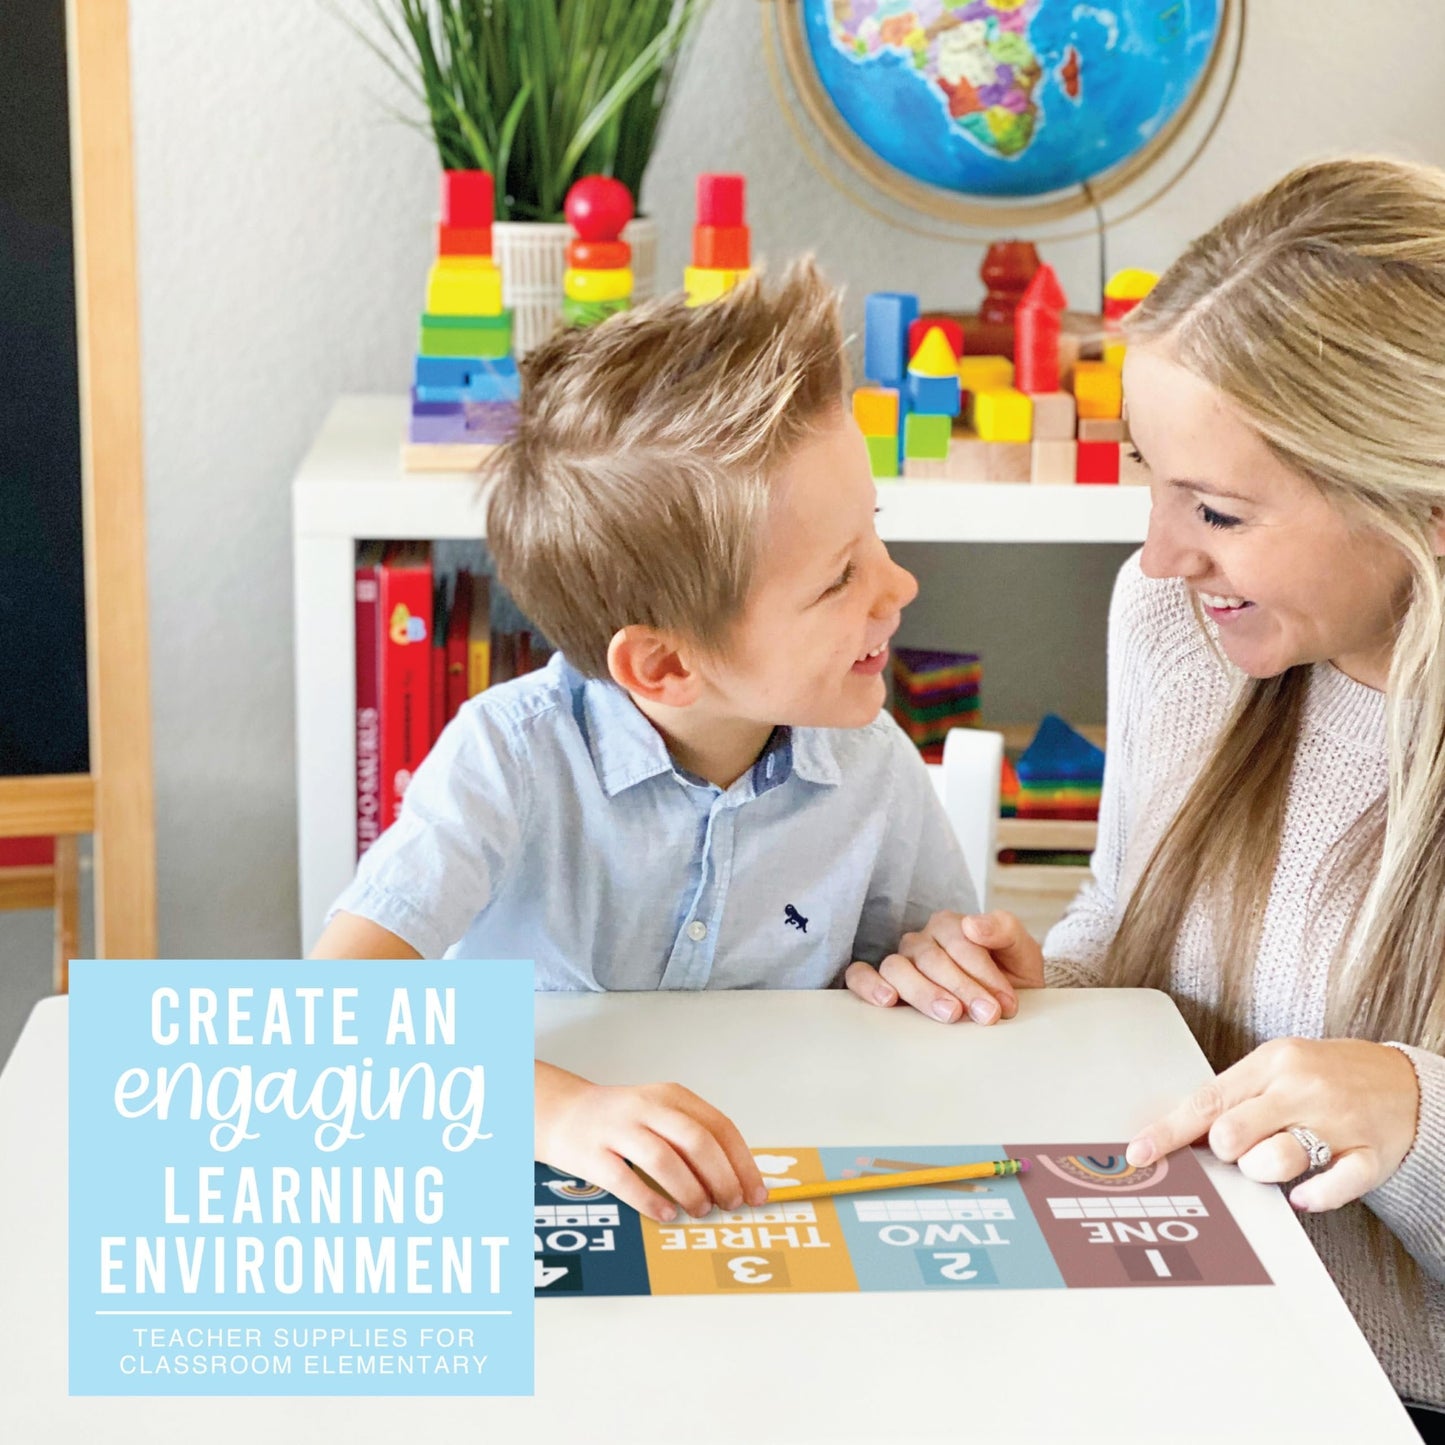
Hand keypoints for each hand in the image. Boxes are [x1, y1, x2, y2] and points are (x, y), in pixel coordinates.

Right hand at [535, 1062, 767, 1223]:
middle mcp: (647, 1107)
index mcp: (671, 1096)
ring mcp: (618, 1129)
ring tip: (701, 1210)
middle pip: (697, 1141)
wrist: (563, 1112)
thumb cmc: (622, 1121)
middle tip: (731, 1203)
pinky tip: (666, 1213)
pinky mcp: (593, 1154)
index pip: (720, 1126)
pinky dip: (650, 1200)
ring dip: (690, 1190)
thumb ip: (694, 1139)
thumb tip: (737, 1180)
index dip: (743, 1163)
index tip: (756, 1193)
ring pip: (663, 1159)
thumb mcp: (662, 1115)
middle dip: (722, 1177)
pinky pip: (625, 1180)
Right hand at [843, 910, 1044, 1025]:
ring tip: (949, 1014)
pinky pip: (859, 975)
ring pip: (897, 968)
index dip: (984, 974)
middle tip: (987, 1015)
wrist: (1004, 1001)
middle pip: (931, 959)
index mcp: (950, 925)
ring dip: (924, 992)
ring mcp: (900, 961)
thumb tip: (972, 924)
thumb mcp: (1020, 950)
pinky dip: (868, 984)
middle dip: (962, 988)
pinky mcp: (883, 982)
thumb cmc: (1009, 974)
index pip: (960, 943)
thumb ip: (1003, 929)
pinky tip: (887, 1001)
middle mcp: (920, 940)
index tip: (1005, 1003)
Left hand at [1126, 1038, 1420, 1211]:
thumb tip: (1186, 1133)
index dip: (1169, 1132)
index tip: (1140, 1152)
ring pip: (1276, 1160)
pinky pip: (1334, 1186)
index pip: (1207, 1100)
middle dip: (1226, 1152)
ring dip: (1263, 1171)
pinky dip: (1314, 1196)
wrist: (1406, 1083)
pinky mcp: (1370, 1156)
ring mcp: (1338, 1122)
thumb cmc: (1328, 1077)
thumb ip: (1237, 1097)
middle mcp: (1301, 1089)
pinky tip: (1304, 1193)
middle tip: (1240, 1149)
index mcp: (1272, 1063)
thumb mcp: (1278, 1069)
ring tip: (1274, 1161)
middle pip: (1234, 1133)